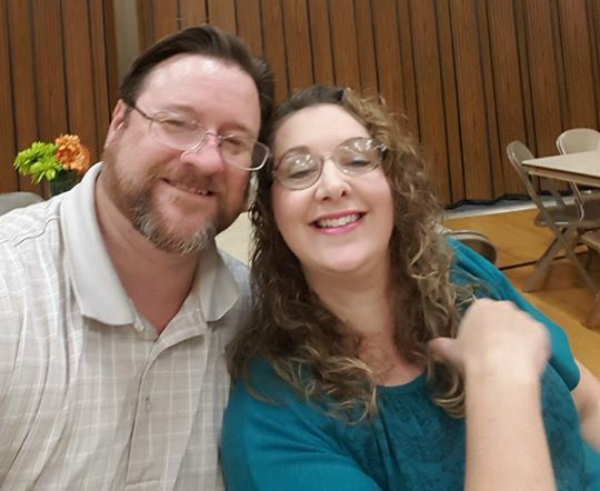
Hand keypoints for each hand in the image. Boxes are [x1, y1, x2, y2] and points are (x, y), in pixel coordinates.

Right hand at [428, 299, 549, 381]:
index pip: (482, 313)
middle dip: (501, 331)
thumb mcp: (451, 351)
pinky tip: (525, 362)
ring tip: (511, 361)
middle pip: (503, 316)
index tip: (479, 345)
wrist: (501, 371)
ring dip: (518, 339)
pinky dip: (533, 348)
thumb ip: (441, 345)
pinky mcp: (542, 330)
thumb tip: (429, 346)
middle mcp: (504, 306)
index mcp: (481, 306)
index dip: (481, 329)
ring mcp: (525, 317)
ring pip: (521, 327)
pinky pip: (536, 339)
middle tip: (495, 353)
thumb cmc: (472, 357)